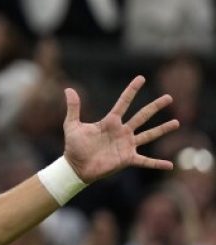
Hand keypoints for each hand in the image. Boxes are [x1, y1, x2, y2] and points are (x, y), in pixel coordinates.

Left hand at [61, 76, 176, 184]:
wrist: (76, 166)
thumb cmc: (74, 146)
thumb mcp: (72, 125)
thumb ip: (73, 108)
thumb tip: (68, 89)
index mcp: (110, 122)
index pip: (123, 102)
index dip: (132, 90)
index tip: (141, 78)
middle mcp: (122, 131)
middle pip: (142, 116)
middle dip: (155, 106)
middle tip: (169, 97)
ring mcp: (126, 145)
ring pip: (149, 135)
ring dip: (162, 129)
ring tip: (177, 122)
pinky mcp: (127, 159)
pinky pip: (146, 161)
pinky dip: (157, 163)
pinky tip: (170, 165)